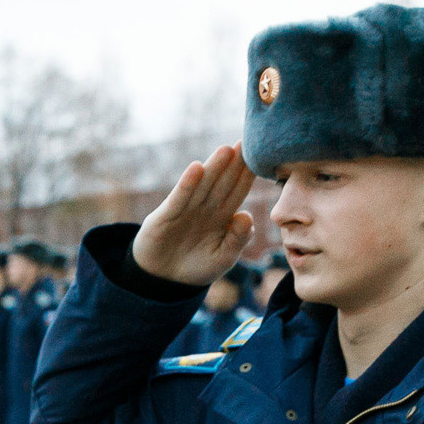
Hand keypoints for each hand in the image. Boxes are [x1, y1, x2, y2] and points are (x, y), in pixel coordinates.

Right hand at [130, 143, 254, 286]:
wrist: (164, 281)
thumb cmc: (197, 267)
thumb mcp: (223, 258)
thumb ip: (237, 240)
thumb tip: (247, 215)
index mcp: (222, 216)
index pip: (237, 192)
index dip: (247, 175)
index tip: (259, 158)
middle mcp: (205, 207)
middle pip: (222, 183)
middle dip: (234, 164)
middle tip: (246, 142)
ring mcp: (185, 209)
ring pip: (203, 185)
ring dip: (214, 168)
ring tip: (226, 150)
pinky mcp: (166, 215)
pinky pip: (179, 198)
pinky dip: (187, 184)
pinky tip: (196, 168)